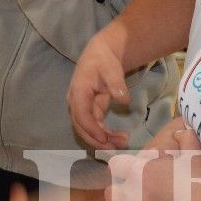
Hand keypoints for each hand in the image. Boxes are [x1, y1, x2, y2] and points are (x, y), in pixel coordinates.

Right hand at [68, 35, 131, 149]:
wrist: (100, 54)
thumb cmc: (104, 60)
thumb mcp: (111, 68)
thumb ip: (116, 83)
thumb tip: (124, 99)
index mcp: (78, 91)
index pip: (81, 115)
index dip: (91, 128)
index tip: (104, 138)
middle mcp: (76, 101)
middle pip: (81, 126)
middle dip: (97, 139)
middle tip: (116, 146)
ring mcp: (82, 106)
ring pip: (88, 128)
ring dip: (103, 138)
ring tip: (122, 142)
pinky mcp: (90, 109)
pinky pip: (95, 125)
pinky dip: (105, 132)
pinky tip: (119, 137)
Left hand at [107, 124, 200, 200]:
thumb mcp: (196, 156)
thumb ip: (185, 138)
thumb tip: (181, 130)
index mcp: (138, 172)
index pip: (114, 164)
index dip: (127, 165)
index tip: (143, 169)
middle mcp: (129, 195)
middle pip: (111, 192)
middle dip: (122, 190)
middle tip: (143, 192)